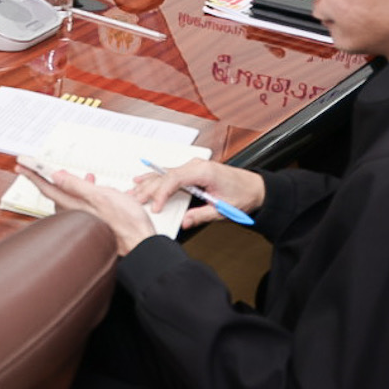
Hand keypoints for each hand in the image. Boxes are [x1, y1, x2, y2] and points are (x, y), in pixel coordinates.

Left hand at [18, 162, 159, 255]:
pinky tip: (93, 188)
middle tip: (37, 166)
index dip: (33, 173)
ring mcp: (85, 219)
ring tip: (72, 173)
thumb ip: (77, 186)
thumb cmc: (126, 223)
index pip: (47, 187)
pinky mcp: (94, 221)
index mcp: (74, 206)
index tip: (21, 163)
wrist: (142, 244)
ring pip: (69, 198)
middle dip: (47, 178)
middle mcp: (76, 214)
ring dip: (68, 184)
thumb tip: (56, 176)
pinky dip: (82, 193)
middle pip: (54, 193)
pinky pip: (81, 204)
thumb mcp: (102, 197)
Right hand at [136, 159, 265, 230]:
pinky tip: (142, 178)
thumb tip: (184, 222)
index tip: (154, 207)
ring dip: (148, 182)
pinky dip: (156, 177)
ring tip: (132, 191)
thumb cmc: (242, 195)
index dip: (161, 193)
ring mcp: (194, 166)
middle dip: (148, 188)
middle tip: (134, 200)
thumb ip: (201, 215)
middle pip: (166, 175)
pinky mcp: (192, 170)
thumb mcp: (222, 210)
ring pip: (165, 173)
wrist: (256, 188)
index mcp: (204, 171)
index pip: (175, 179)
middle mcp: (196, 165)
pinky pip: (170, 173)